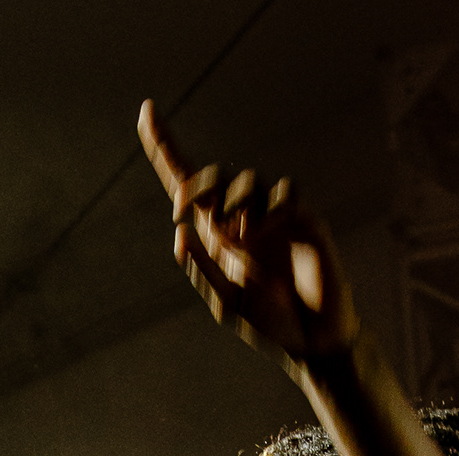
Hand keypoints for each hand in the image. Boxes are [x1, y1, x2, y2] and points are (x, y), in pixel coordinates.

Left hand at [138, 101, 357, 381]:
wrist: (313, 342)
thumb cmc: (269, 324)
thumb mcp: (225, 304)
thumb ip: (200, 271)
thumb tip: (179, 232)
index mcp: (215, 234)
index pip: (185, 181)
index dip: (164, 146)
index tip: (145, 110)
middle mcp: (241, 218)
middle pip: (213, 176)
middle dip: (196, 185)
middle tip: (186, 208)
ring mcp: (272, 215)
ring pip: (246, 181)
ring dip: (232, 203)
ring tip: (237, 239)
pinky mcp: (302, 218)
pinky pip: (282, 193)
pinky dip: (268, 208)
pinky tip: (258, 234)